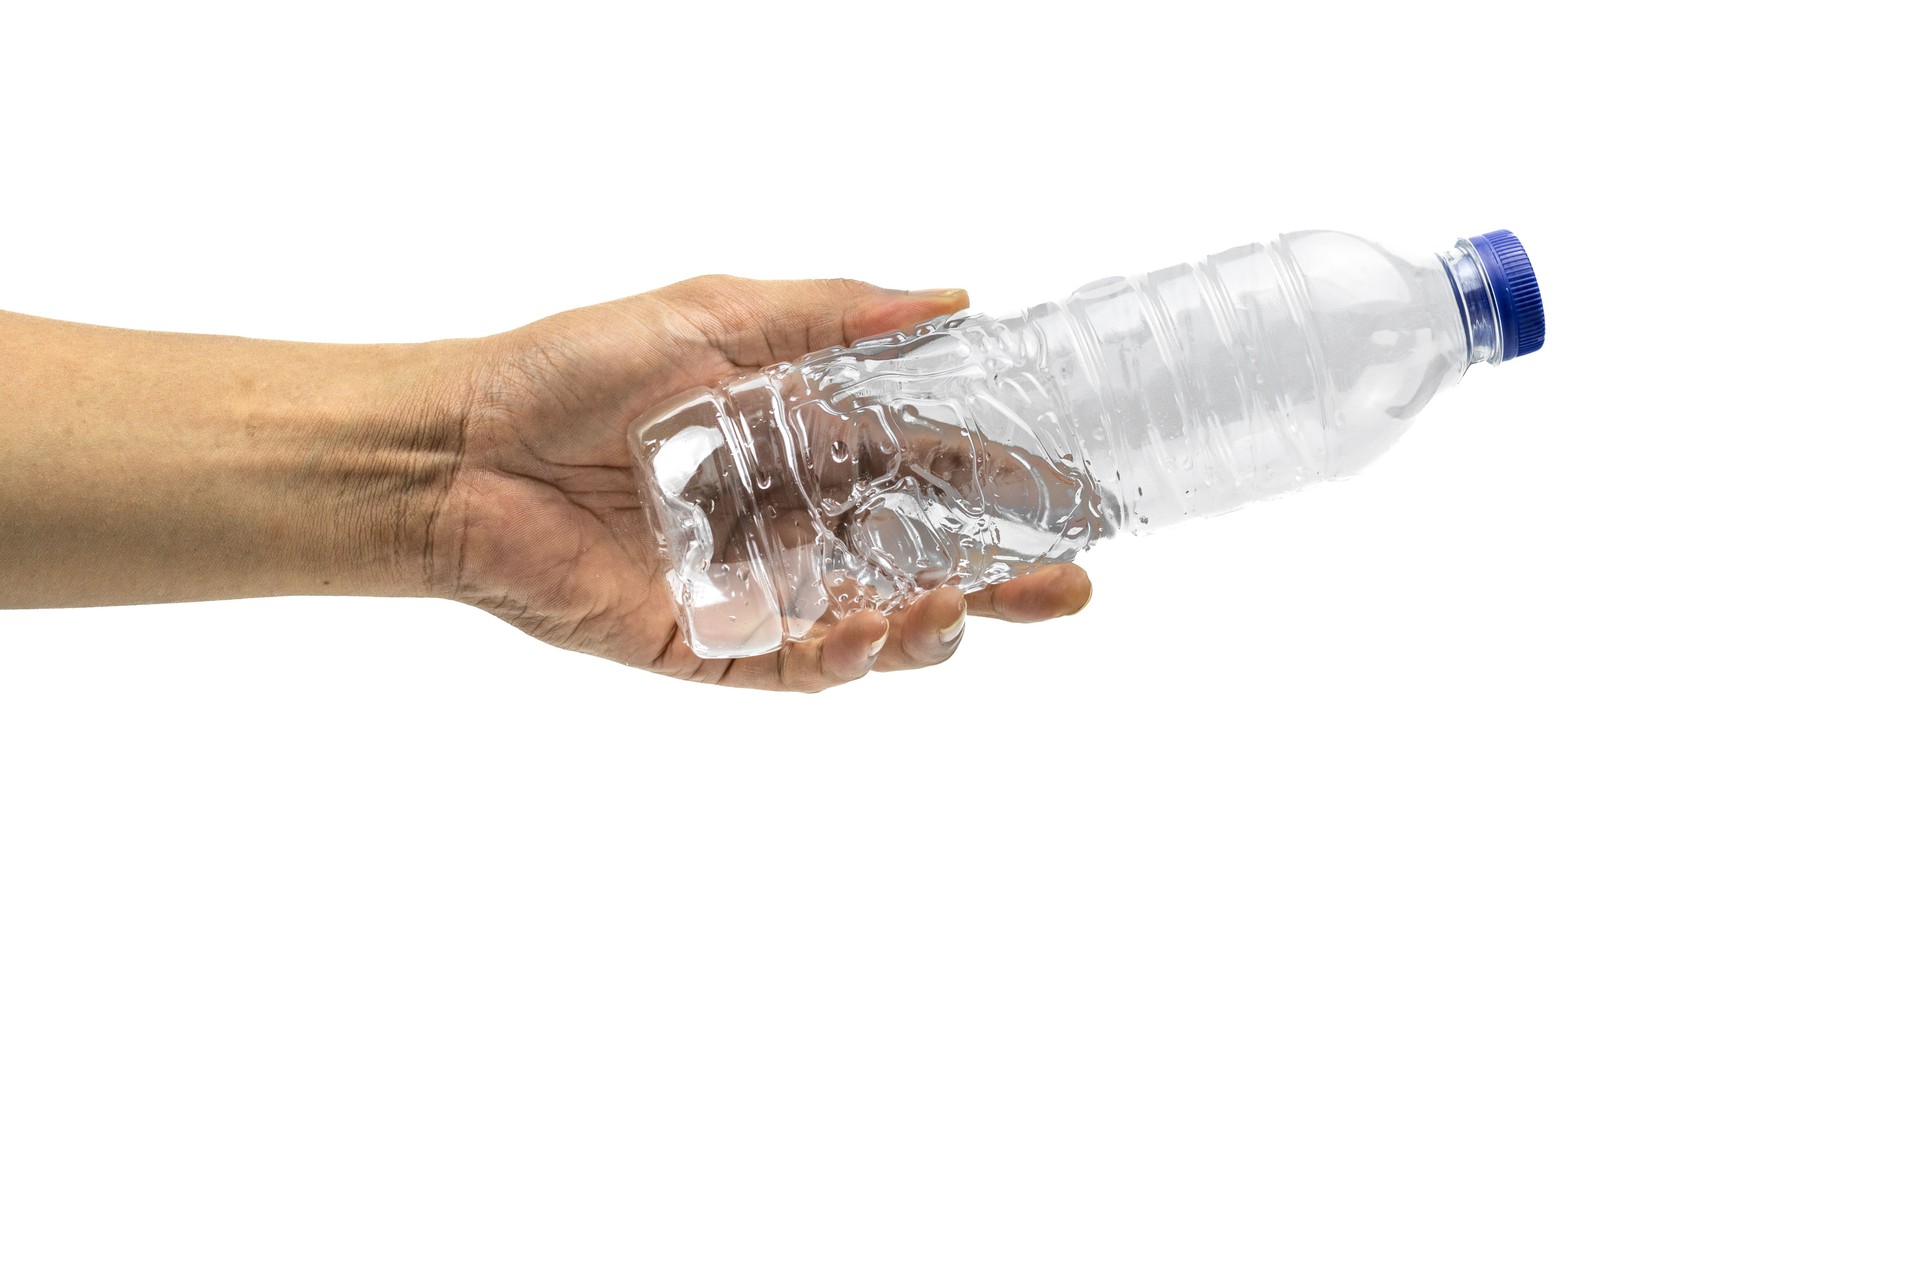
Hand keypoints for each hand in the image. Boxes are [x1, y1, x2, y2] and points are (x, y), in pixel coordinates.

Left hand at [434, 277, 1092, 690]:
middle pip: (927, 563)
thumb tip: (953, 299)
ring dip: (940, 625)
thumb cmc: (571, 369)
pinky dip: (847, 653)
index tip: (1079, 496)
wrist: (461, 447)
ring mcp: (757, 588)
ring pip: (879, 626)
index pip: (932, 470)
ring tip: (972, 603)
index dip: (1007, 486)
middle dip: (1006, 581)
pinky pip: (799, 664)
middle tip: (1069, 586)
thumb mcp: (719, 315)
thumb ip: (834, 317)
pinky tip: (875, 624)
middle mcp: (794, 521)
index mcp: (805, 444)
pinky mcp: (710, 642)